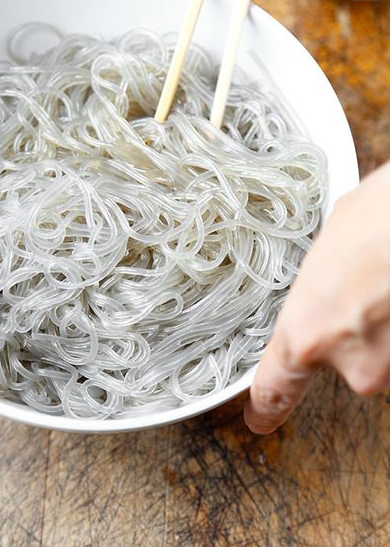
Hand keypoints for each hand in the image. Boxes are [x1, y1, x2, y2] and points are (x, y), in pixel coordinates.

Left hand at [244, 162, 389, 433]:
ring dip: (388, 322)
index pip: (276, 386)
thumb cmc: (380, 218)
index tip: (259, 418)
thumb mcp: (327, 250)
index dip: (267, 404)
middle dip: (359, 329)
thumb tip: (328, 286)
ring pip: (386, 351)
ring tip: (389, 282)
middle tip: (369, 288)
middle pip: (350, 361)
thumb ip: (320, 287)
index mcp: (306, 333)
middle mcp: (351, 363)